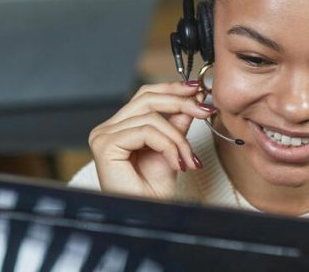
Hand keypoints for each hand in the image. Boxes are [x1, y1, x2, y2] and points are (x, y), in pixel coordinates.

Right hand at [88, 81, 214, 199]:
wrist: (147, 219)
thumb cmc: (153, 192)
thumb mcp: (171, 149)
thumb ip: (176, 124)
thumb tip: (193, 98)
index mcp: (119, 127)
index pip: (145, 96)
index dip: (171, 89)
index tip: (197, 89)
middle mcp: (107, 128)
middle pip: (146, 98)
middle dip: (180, 102)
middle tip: (205, 111)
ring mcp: (103, 135)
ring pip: (151, 117)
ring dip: (178, 138)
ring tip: (189, 160)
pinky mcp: (106, 145)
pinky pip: (146, 131)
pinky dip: (168, 146)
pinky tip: (177, 164)